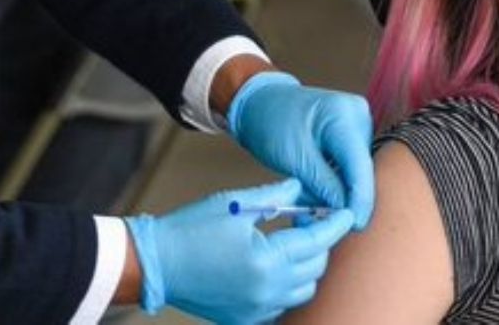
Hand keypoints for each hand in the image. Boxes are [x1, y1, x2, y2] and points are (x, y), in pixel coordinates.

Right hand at [127, 179, 354, 322]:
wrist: (154, 263)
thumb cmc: (190, 229)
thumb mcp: (235, 204)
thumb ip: (274, 196)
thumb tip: (299, 187)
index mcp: (266, 260)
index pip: (316, 242)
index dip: (335, 225)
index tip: (345, 212)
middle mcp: (266, 290)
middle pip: (316, 267)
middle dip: (320, 242)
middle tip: (307, 219)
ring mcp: (256, 309)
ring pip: (303, 289)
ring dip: (306, 265)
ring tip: (290, 242)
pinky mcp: (244, 318)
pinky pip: (282, 304)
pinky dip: (287, 286)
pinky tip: (274, 265)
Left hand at [228, 73, 374, 228]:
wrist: (263, 103)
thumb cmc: (272, 123)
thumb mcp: (295, 159)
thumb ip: (324, 186)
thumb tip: (348, 212)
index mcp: (344, 116)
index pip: (360, 166)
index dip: (360, 200)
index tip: (357, 226)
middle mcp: (359, 116)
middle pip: (362, 170)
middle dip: (346, 198)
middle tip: (323, 219)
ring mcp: (359, 123)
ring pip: (357, 170)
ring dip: (338, 191)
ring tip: (311, 204)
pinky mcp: (354, 132)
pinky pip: (351, 165)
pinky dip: (335, 181)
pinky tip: (317, 190)